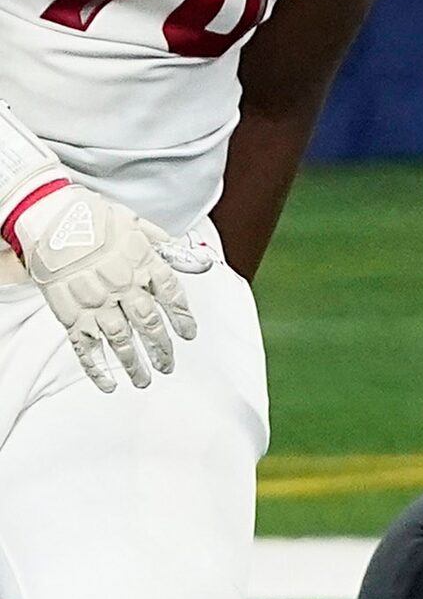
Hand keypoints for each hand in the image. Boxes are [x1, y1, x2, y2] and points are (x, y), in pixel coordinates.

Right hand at [7, 181, 201, 391]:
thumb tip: (199, 261)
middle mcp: (122, 286)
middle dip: (162, 349)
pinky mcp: (69, 312)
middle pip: (150, 325)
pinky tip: (109, 383)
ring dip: (135, 365)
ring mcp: (95, 302)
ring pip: (121, 341)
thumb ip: (167, 247)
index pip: (171, 297)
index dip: (182, 318)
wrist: (47, 215)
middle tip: (169, 365)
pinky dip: (97, 368)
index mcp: (142, 265)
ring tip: (145, 380)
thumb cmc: (91, 217)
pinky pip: (85, 346)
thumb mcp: (136, 224)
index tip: (189, 334)